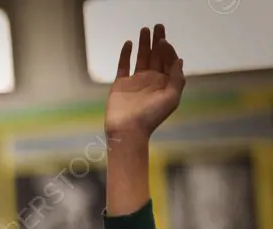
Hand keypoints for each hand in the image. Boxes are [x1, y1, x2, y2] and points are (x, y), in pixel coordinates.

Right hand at [104, 24, 184, 141]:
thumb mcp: (172, 98)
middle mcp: (151, 80)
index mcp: (165, 83)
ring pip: (141, 57)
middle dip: (158, 41)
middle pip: (156, 55)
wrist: (128, 130)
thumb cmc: (151, 117)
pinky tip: (128, 44)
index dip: (167, 49)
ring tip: (144, 30)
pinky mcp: (121, 84)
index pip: (168, 60)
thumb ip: (177, 78)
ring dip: (143, 44)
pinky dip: (125, 54)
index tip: (163, 42)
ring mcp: (135, 81)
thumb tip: (180, 59)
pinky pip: (123, 66)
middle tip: (158, 26)